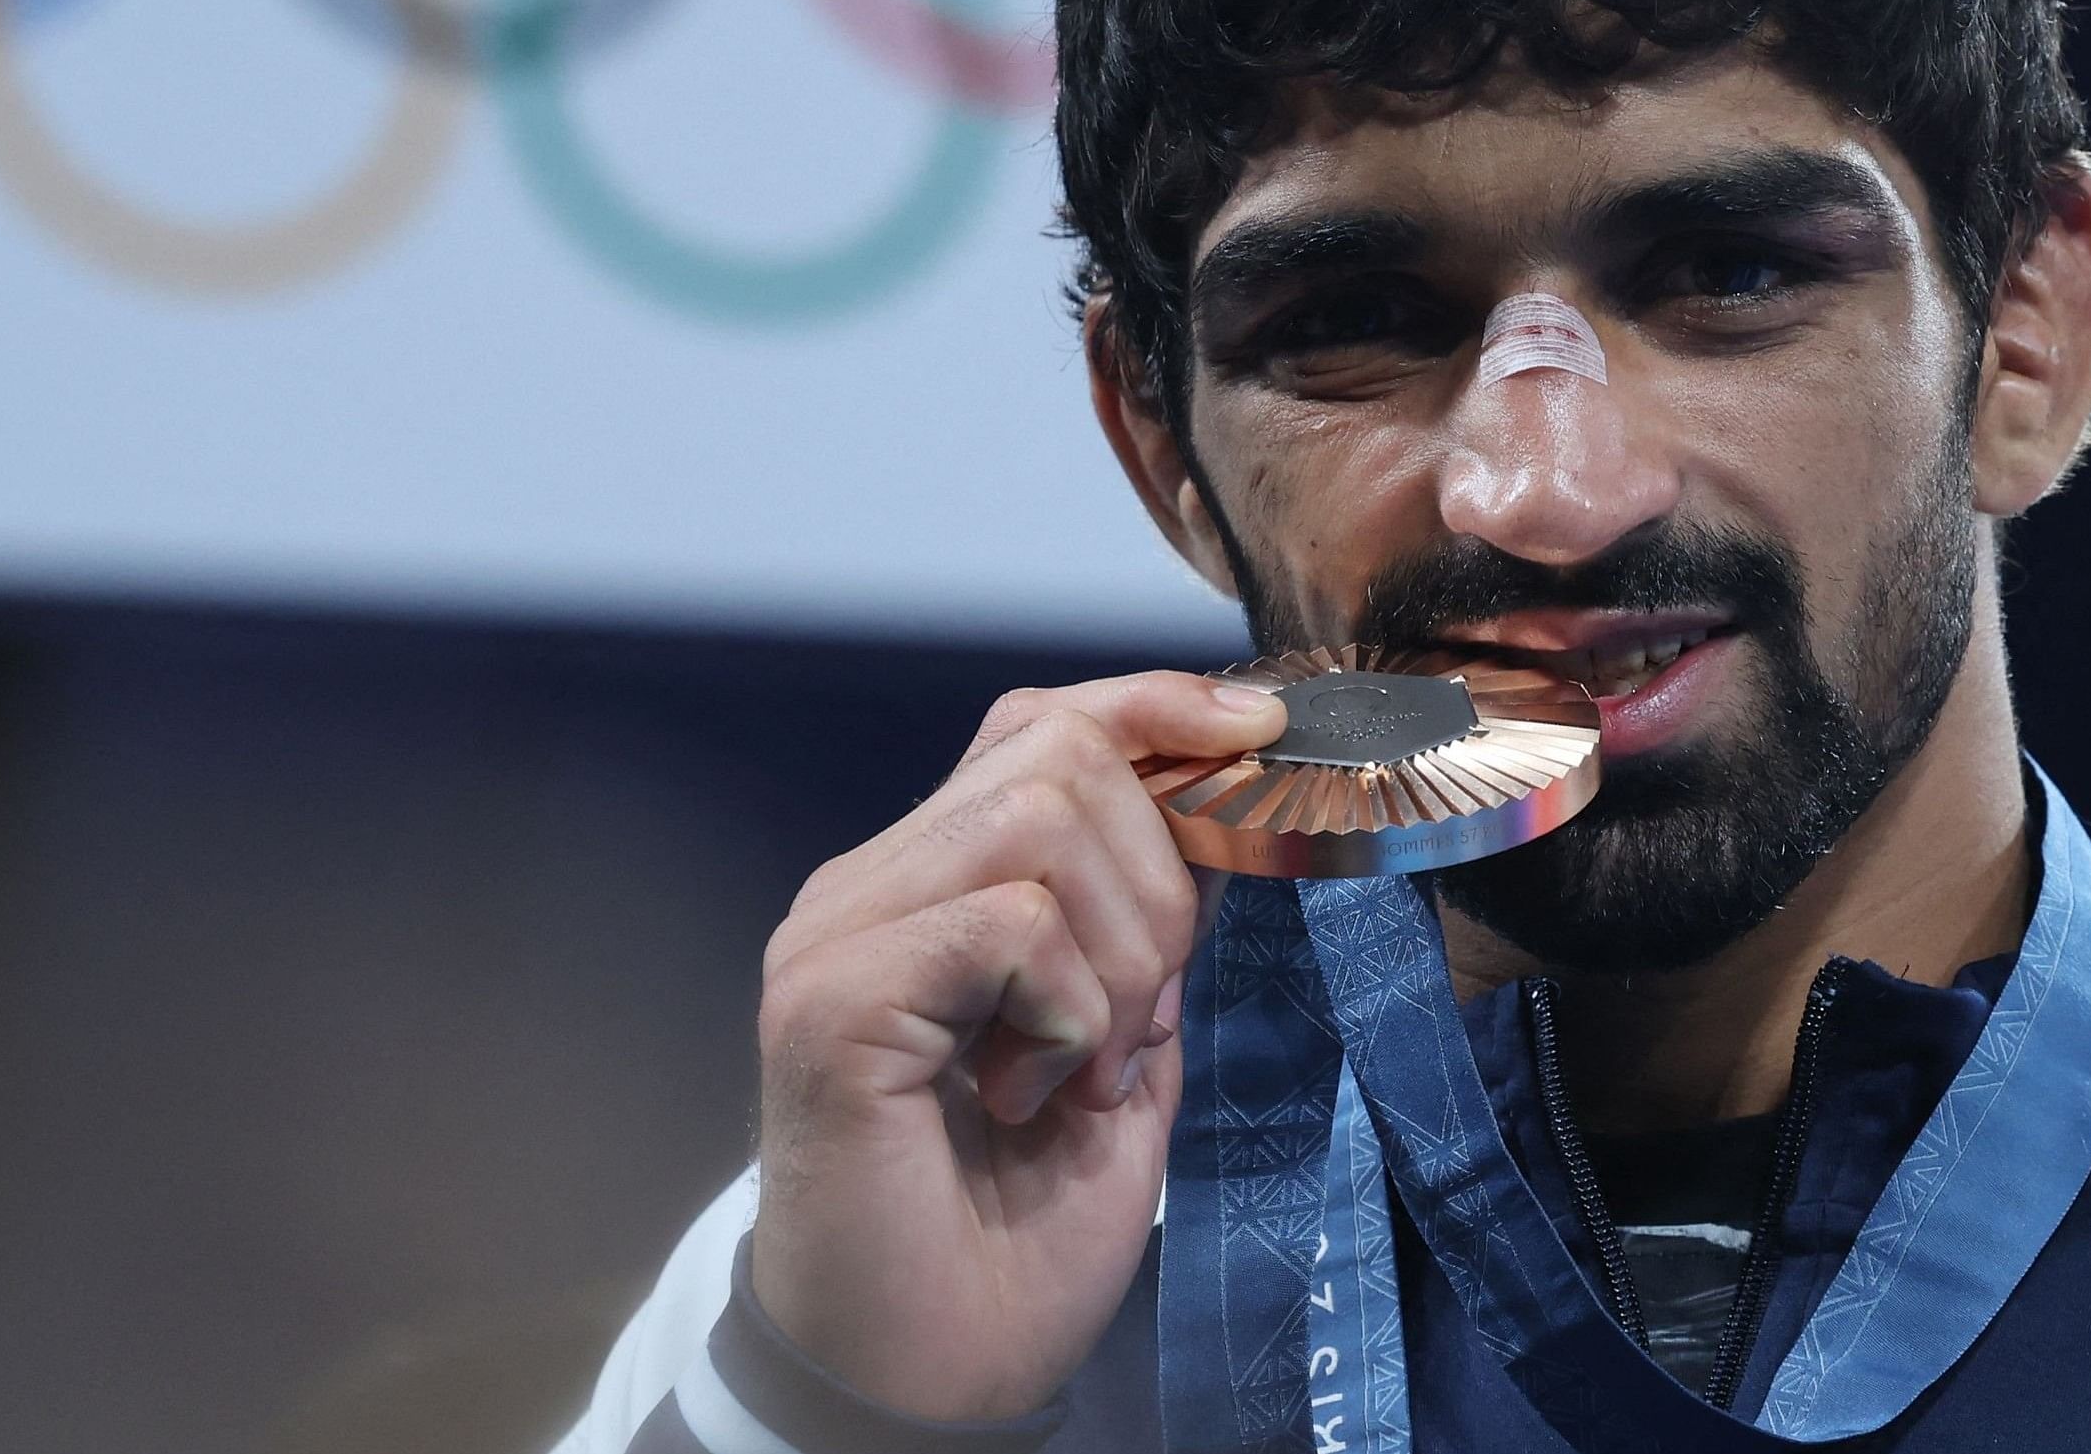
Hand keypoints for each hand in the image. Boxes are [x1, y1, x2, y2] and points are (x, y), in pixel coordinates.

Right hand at [749, 671, 1283, 1419]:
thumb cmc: (1014, 1238)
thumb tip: (1224, 814)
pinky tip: (1035, 1097)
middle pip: (1055, 757)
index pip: (1038, 727)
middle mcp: (863, 891)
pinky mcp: (830, 1002)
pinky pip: (1007, 925)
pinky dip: (1067, 1010)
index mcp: (925, 889)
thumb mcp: (1119, 1049)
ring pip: (1038, 826)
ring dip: (1117, 957)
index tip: (1261, 733)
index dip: (1152, 711)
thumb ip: (1145, 932)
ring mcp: (835, 939)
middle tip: (1136, 1028)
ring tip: (1085, 1071)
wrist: (930, 1380)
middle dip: (1157, 884)